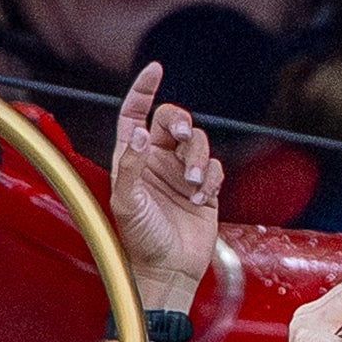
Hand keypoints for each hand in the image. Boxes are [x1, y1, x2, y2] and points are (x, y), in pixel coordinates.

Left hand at [109, 62, 221, 301]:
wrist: (167, 272)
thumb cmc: (139, 242)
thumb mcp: (126, 204)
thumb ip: (130, 167)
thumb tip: (138, 135)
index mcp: (131, 159)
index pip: (135, 114)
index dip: (143, 90)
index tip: (155, 69)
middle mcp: (155, 161)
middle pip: (172, 121)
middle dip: (180, 123)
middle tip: (181, 136)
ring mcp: (181, 174)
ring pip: (197, 142)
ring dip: (198, 159)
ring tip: (192, 186)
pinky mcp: (204, 189)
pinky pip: (215, 168)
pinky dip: (210, 180)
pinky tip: (199, 200)